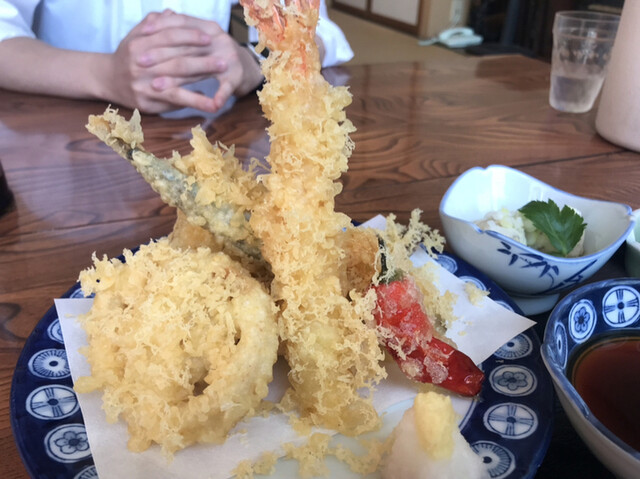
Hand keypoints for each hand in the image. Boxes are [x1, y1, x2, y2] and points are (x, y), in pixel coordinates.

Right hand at [104, 10, 262, 113]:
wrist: (107, 79)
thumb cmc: (128, 55)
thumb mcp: (136, 35)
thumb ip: (154, 24)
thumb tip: (172, 13)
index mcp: (138, 43)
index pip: (169, 36)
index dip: (190, 36)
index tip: (209, 37)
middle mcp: (140, 63)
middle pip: (177, 58)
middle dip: (202, 58)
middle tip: (224, 58)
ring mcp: (144, 83)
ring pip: (178, 78)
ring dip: (202, 77)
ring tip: (223, 76)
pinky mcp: (148, 101)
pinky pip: (176, 100)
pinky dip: (195, 101)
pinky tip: (212, 103)